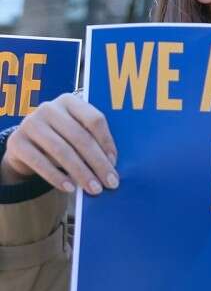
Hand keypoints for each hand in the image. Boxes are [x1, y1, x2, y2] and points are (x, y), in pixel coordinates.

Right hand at [0, 93, 118, 194]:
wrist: (25, 146)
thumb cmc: (61, 139)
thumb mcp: (75, 134)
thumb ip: (92, 143)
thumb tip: (110, 166)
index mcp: (70, 101)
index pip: (94, 120)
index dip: (107, 142)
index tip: (114, 163)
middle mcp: (49, 108)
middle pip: (80, 137)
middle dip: (97, 163)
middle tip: (110, 183)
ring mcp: (31, 123)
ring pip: (62, 150)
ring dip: (81, 172)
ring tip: (93, 188)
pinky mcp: (16, 142)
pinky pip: (40, 162)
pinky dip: (56, 177)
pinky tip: (70, 188)